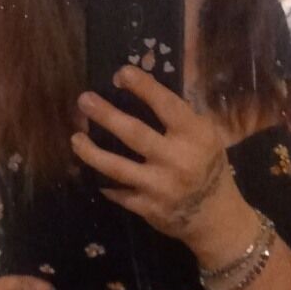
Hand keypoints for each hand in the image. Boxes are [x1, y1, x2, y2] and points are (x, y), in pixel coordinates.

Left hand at [72, 65, 242, 250]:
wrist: (215, 216)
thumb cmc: (206, 166)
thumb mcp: (205, 135)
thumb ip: (179, 115)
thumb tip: (142, 86)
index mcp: (195, 136)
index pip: (166, 105)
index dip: (142, 87)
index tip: (120, 73)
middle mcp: (177, 160)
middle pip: (134, 133)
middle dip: (106, 115)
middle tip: (84, 100)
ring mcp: (161, 187)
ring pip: (117, 166)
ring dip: (91, 152)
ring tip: (75, 138)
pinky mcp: (148, 208)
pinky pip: (118, 192)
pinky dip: (104, 182)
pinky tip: (92, 171)